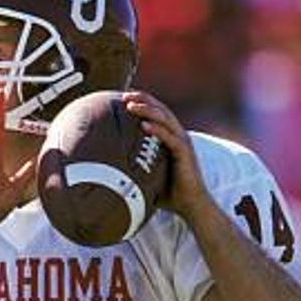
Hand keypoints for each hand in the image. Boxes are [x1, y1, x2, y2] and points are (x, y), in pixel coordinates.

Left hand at [123, 91, 212, 221]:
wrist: (191, 206)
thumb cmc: (169, 193)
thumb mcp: (148, 176)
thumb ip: (135, 169)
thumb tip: (109, 172)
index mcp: (170, 138)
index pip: (157, 113)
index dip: (143, 102)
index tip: (125, 96)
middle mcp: (178, 136)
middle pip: (161, 110)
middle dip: (143, 99)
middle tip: (125, 95)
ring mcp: (183, 143)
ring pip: (165, 120)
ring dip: (148, 110)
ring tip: (131, 105)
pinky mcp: (185, 154)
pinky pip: (170, 138)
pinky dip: (158, 130)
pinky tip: (144, 125)